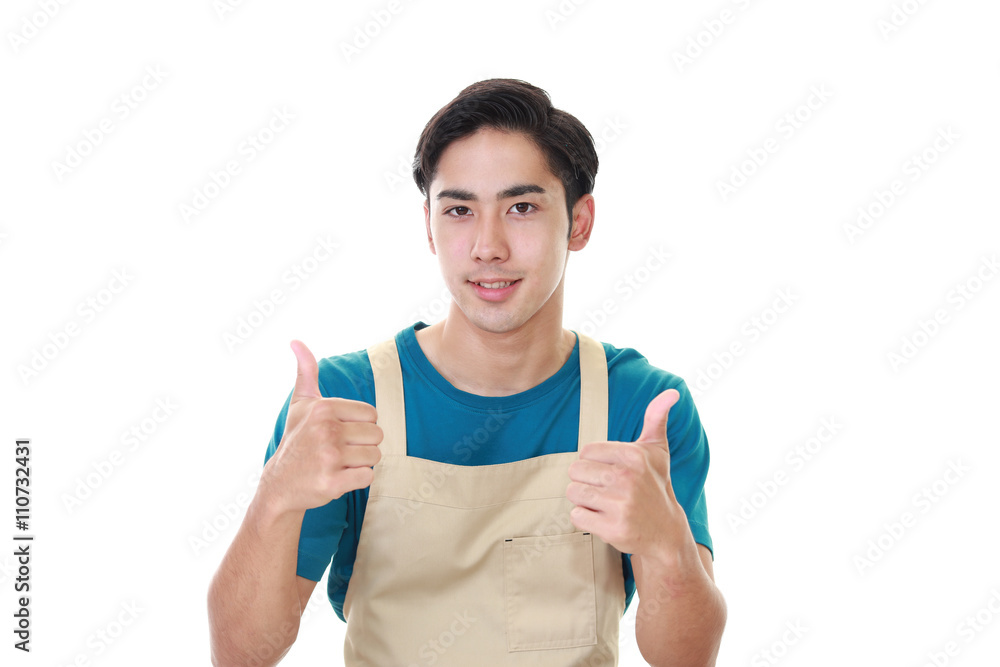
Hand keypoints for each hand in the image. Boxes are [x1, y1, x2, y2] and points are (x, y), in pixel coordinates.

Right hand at [261, 340, 381, 512]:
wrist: (280, 484)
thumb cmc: (297, 439)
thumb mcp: (300, 404)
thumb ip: (306, 372)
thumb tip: (296, 341)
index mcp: (324, 408)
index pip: (372, 414)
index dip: (360, 425)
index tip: (340, 432)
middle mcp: (326, 430)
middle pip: (377, 435)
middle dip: (363, 444)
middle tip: (340, 450)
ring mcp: (329, 458)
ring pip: (375, 456)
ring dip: (361, 462)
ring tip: (339, 463)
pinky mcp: (333, 483)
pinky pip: (368, 477)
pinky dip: (357, 479)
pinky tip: (338, 477)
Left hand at [566, 389, 687, 556]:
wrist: (666, 532)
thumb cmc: (655, 485)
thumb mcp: (658, 451)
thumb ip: (656, 418)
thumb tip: (672, 392)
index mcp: (634, 455)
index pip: (586, 451)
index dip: (594, 463)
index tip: (611, 472)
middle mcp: (627, 478)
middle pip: (575, 471)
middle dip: (586, 481)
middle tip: (606, 490)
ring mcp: (620, 505)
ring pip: (573, 493)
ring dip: (584, 500)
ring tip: (604, 503)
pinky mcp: (613, 528)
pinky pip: (576, 515)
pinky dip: (585, 518)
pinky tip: (604, 518)